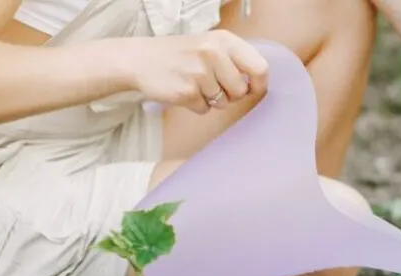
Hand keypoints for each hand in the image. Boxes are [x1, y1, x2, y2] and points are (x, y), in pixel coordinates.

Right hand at [126, 30, 268, 114]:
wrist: (140, 59)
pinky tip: (183, 89)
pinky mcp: (186, 91)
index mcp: (224, 40)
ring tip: (194, 83)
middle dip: (230, 94)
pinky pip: (204, 109)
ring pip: (223, 103)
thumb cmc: (181, 55)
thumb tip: (258, 83)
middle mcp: (213, 53)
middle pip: (241, 91)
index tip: (252, 89)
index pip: (260, 68)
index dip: (258, 84)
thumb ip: (235, 60)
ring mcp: (199, 72)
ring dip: (211, 99)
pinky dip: (195, 104)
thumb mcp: (211, 45)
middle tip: (212, 84)